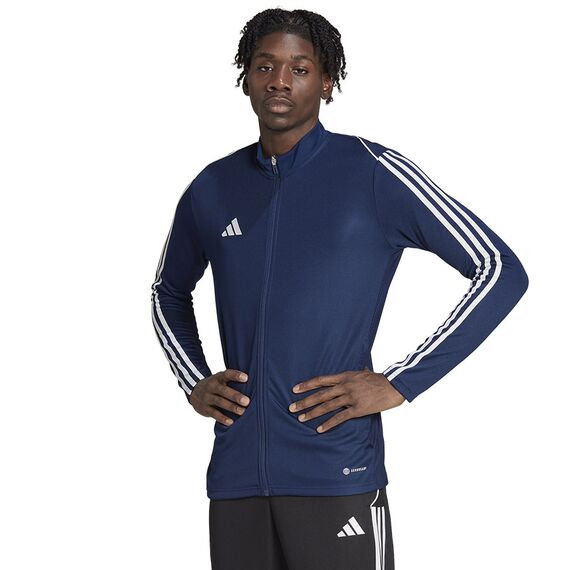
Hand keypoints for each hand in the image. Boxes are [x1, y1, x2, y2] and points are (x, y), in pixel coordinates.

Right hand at [186, 369, 249, 425]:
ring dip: (231, 407)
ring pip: (220, 402)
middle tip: (247, 401)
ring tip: (242, 412)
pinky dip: (222, 418)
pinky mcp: (204, 408)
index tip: (246, 378)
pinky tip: (231, 422)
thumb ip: (232, 381)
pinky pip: (214, 413)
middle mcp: (211, 386)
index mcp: (218, 378)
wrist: (194, 393)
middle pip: (223, 391)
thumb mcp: (220, 380)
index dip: (235, 375)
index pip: (227, 374)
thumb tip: (254, 384)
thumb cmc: (215, 386)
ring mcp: (207, 397)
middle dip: (235, 396)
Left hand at [288, 367, 404, 432]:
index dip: (307, 385)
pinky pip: (340, 418)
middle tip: (292, 408)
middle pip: (320, 394)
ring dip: (312, 413)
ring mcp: (350, 398)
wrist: (393, 386)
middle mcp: (345, 386)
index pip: (321, 380)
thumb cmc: (379, 379)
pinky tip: (319, 429)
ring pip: (327, 406)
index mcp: (345, 376)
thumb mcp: (363, 372)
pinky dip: (328, 424)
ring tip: (301, 419)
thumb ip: (355, 374)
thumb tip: (357, 369)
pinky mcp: (357, 409)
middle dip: (304, 401)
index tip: (295, 389)